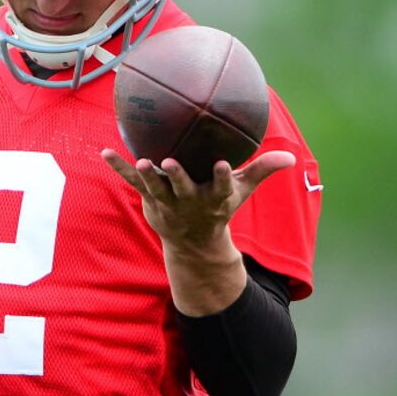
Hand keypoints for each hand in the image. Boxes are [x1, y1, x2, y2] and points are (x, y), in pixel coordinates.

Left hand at [101, 148, 295, 314]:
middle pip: (183, 188)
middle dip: (177, 176)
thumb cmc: (219, 207)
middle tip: (170, 162)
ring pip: (155, 188)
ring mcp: (167, 202)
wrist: (192, 242)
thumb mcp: (242, 191)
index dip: (222, 176)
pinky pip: (131, 183)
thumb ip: (263, 170)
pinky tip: (105, 153)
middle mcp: (190, 201)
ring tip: (141, 162)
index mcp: (214, 198)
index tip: (223, 163)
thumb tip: (291, 157)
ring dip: (147, 176)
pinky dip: (119, 168)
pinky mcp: (149, 200)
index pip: (221, 187)